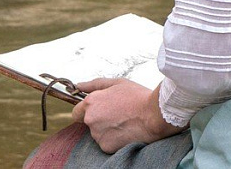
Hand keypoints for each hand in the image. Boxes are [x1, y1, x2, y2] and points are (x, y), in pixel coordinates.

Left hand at [70, 79, 185, 153]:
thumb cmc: (138, 97)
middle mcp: (91, 119)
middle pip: (88, 123)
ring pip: (98, 133)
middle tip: (116, 115)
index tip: (97, 111)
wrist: (154, 115)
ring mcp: (98, 134)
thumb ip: (94, 84)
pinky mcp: (106, 146)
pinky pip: (106, 143)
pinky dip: (114, 139)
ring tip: (124, 122)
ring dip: (106, 129)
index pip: (76, 112)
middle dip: (98, 120)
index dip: (85, 111)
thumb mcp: (116, 83)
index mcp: (91, 102)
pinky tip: (125, 131)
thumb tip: (79, 85)